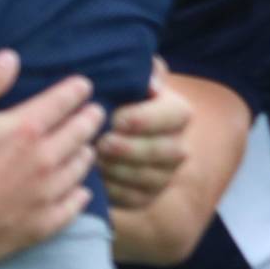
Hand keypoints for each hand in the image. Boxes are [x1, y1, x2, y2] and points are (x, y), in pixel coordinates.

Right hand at [0, 51, 103, 266]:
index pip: (62, 102)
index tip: (84, 86)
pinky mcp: (43, 222)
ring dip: (86, 153)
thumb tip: (10, 57)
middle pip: (80, 134)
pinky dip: (81, 195)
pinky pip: (74, 206)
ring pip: (81, 168)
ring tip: (86, 148)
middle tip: (95, 113)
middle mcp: (46, 160)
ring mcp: (47, 194)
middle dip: (90, 119)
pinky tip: (81, 191)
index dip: (75, 91)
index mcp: (26, 129)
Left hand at [97, 58, 191, 210]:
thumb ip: (140, 70)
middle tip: (102, 142)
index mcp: (175, 111)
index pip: (176, 115)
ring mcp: (163, 174)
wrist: (93, 126)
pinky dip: (114, 190)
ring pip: (152, 178)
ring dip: (120, 169)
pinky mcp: (145, 196)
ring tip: (93, 159)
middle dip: (132, 148)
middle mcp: (176, 145)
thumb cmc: (108, 94)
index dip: (146, 118)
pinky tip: (94, 178)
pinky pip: (136, 198)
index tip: (116, 118)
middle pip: (167, 151)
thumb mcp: (122, 75)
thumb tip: (152, 81)